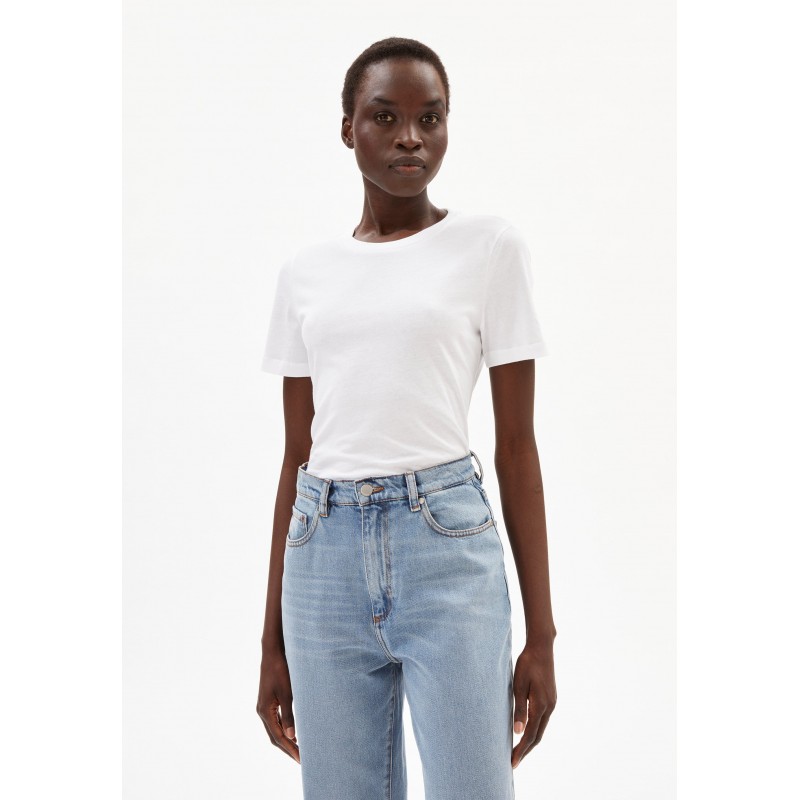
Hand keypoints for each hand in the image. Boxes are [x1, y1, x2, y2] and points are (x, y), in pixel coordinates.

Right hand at [256, 649, 299, 763]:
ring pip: (274, 730)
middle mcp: (262, 711)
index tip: (301, 759)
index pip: (278, 737)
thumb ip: (288, 715)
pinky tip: (292, 732)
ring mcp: (264, 706)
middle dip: (287, 748)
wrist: (273, 652)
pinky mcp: (268, 701)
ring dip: (285, 740)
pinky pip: (275, 721)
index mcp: (265, 711)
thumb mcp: (287, 693)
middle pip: (274, 736)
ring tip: (298, 749)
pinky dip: (283, 730)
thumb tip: (291, 736)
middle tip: (301, 759)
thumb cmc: (281, 670)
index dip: (290, 749)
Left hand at [511, 640, 556, 768]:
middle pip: (537, 736)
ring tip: (518, 751)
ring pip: (541, 729)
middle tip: (513, 762)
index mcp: (541, 705)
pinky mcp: (551, 698)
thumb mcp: (519, 685)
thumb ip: (519, 709)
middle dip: (525, 750)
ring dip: (530, 741)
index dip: (521, 750)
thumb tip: (517, 732)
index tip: (512, 762)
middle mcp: (549, 707)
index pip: (530, 734)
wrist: (541, 647)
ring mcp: (552, 703)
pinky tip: (526, 732)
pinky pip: (542, 720)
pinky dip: (534, 730)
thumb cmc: (527, 663)